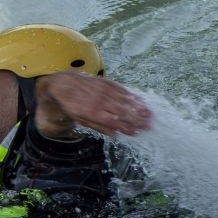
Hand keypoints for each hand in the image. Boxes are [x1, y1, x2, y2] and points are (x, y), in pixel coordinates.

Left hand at [34, 71, 151, 137]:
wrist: (66, 83)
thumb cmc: (72, 104)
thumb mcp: (80, 119)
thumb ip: (98, 126)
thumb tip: (115, 134)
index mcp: (92, 112)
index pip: (114, 121)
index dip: (126, 127)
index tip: (137, 132)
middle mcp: (101, 101)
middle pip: (122, 111)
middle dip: (137, 119)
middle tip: (149, 125)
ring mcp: (105, 91)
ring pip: (125, 101)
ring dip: (139, 108)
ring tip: (150, 115)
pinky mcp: (108, 83)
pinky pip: (123, 91)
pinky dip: (134, 97)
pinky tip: (142, 102)